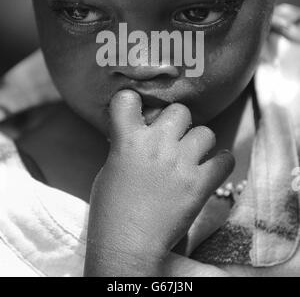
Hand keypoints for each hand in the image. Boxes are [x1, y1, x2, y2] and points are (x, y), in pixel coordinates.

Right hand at [84, 90, 233, 276]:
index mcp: (127, 140)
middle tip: (173, 137)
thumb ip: (126, 146)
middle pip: (179, 110)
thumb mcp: (110, 169)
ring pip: (205, 132)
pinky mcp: (200, 184)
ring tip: (193, 156)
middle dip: (177, 122)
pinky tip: (212, 168)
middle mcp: (156, 144)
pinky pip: (224, 160)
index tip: (138, 111)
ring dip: (200, 143)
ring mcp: (181, 163)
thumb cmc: (111, 211)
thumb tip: (139, 134)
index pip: (128, 98)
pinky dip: (221, 162)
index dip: (133, 102)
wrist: (127, 246)